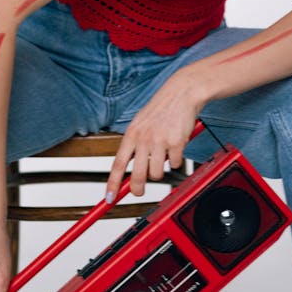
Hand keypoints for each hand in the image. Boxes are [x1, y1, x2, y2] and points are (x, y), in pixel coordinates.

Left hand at [106, 70, 202, 199]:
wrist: (181, 93)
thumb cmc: (161, 110)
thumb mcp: (140, 125)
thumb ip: (134, 146)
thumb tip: (130, 171)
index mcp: (131, 134)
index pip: (118, 165)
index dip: (113, 184)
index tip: (109, 198)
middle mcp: (144, 139)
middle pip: (137, 176)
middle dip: (137, 189)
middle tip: (139, 192)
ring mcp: (160, 141)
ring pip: (157, 173)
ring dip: (161, 170)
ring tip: (163, 156)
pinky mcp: (176, 142)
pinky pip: (176, 164)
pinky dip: (177, 159)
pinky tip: (176, 146)